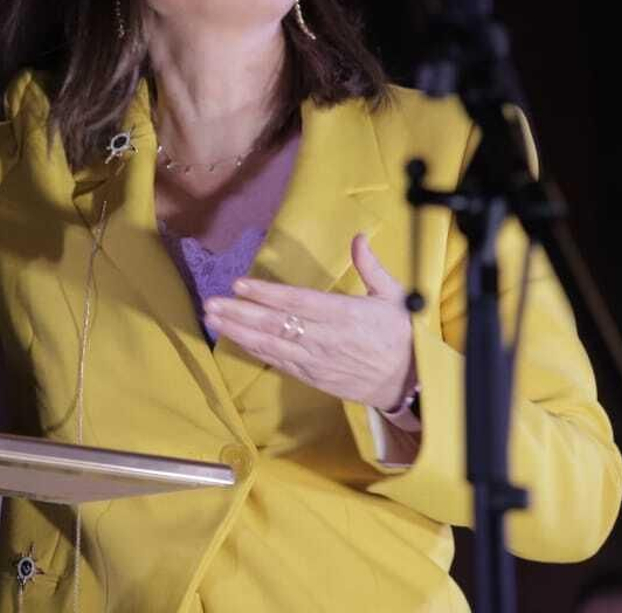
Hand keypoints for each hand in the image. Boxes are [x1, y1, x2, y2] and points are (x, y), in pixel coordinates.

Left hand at [203, 233, 414, 410]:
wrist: (410, 383)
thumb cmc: (400, 335)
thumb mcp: (395, 296)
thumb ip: (371, 267)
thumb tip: (358, 237)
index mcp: (345, 315)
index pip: (297, 302)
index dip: (266, 294)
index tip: (239, 284)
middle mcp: (326, 339)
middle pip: (276, 324)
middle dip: (240, 313)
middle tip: (211, 302)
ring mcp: (316, 361)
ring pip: (271, 345)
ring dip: (238, 332)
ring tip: (212, 319)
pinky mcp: (313, 377)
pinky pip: (278, 362)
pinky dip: (254, 350)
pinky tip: (234, 339)